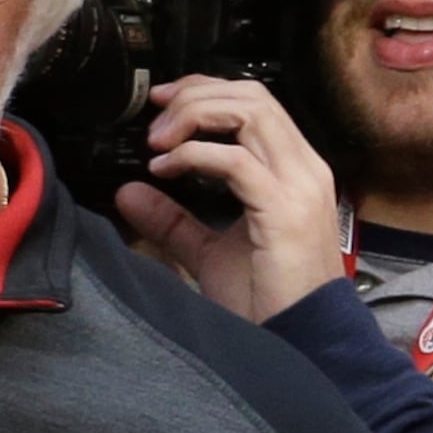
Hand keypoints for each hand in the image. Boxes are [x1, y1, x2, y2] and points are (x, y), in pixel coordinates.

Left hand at [109, 74, 350, 321]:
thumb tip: (129, 192)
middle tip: (154, 117)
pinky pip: (236, 161)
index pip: (255, 103)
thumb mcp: (210, 252)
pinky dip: (194, 156)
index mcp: (292, 170)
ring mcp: (299, 185)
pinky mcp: (284, 209)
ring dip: (194, 116)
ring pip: (249, 113)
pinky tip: (165, 170)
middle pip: (252, 96)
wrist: (301, 341)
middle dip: (195, 94)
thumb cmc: (267, 301)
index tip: (161, 103)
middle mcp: (303, 168)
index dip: (205, 91)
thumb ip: (173, 220)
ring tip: (157, 142)